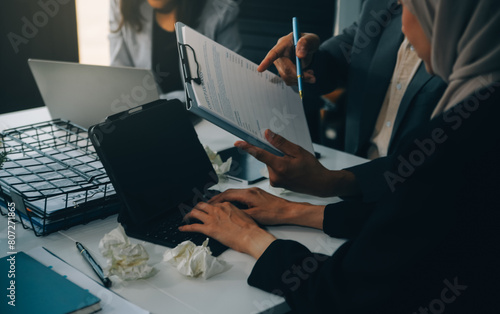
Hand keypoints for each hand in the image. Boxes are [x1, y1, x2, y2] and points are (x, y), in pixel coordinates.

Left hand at [179, 202, 275, 258]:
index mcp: (226, 205)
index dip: (208, 207)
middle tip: (193, 212)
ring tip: (185, 218)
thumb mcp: (243, 215)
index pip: (213, 204)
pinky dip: (186, 228)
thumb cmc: (250, 228)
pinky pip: (193, 227)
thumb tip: (233, 216)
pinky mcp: (209, 229)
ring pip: (195, 213)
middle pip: (202, 205)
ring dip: (188, 215)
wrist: (250, 236)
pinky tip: (182, 228)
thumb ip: (235, 213)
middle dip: (196, 208)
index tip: (206, 209)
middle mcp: (217, 210)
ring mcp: (212, 219)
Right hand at [209, 187, 325, 228]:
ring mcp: (254, 192)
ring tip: (219, 205)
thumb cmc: (275, 213)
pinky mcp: (258, 195)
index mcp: (248, 194)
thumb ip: (240, 214)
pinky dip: (234, 199)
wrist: (288, 211)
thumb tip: (229, 215)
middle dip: (219, 198)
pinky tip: (233, 205)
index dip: (216, 199)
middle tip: (210, 203)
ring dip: (226, 198)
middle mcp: (250, 190)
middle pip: (230, 192)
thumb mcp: (255, 216)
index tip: (209, 203)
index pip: (227, 194)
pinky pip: (242, 195)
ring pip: (235, 193)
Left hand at [234, 130, 334, 196]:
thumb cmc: (312, 168)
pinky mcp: (276, 184)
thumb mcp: (298, 151)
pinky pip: (273, 170)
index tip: (237, 143)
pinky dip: (279, 166)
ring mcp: (275, 182)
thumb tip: (267, 134)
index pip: (260, 154)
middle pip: (267, 158)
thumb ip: (281, 143)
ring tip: (293, 164)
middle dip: (274, 152)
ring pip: (270, 164)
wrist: (320, 184)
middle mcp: (275, 176)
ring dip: (278, 160)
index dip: (248, 147)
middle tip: (289, 154)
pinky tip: (291, 169)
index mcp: (280, 167)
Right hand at [257, 32, 319, 84]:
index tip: (260, 69)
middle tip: (313, 78)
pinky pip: (289, 80)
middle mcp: (278, 54)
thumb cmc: (309, 42)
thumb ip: (306, 44)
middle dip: (298, 75)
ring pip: (287, 77)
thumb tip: (300, 55)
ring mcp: (280, 64)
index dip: (266, 61)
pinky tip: (307, 75)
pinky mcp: (283, 72)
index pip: (273, 53)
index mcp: (283, 43)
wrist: (309, 50)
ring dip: (300, 79)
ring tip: (311, 75)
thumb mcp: (311, 39)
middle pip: (284, 69)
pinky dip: (299, 81)